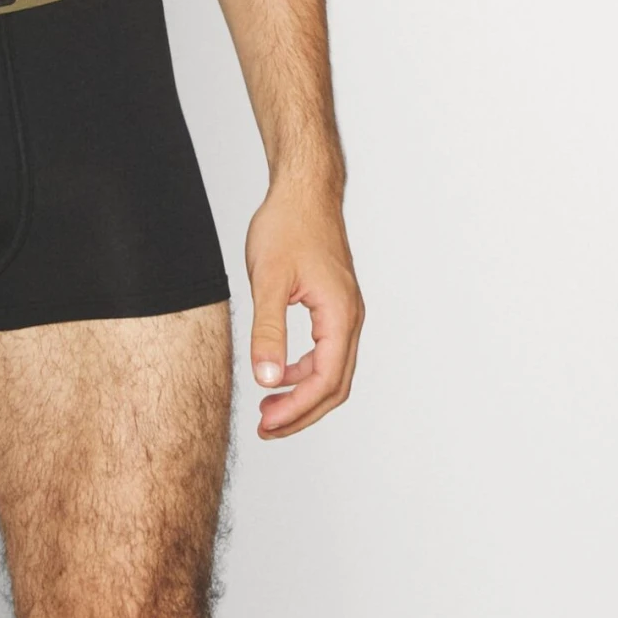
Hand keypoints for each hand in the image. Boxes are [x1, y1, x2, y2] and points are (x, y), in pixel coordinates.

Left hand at [245, 181, 362, 438]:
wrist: (303, 189)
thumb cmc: (287, 225)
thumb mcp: (268, 280)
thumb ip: (268, 331)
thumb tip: (267, 380)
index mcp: (340, 315)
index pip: (325, 382)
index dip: (296, 410)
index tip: (266, 423)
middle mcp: (350, 318)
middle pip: (335, 385)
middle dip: (302, 412)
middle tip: (266, 428)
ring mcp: (345, 311)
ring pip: (333, 370)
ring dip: (304, 394)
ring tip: (269, 408)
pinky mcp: (335, 304)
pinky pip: (327, 351)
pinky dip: (305, 370)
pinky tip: (280, 372)